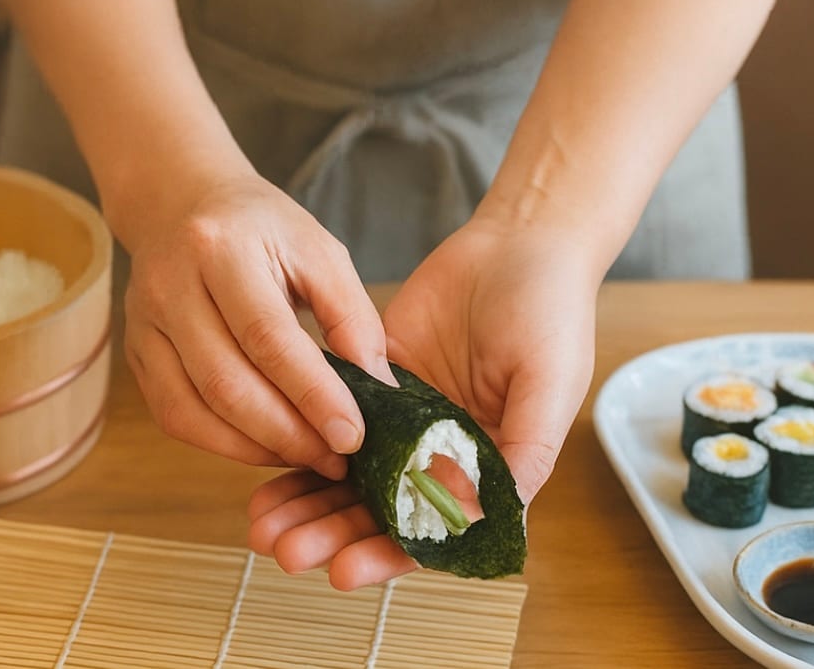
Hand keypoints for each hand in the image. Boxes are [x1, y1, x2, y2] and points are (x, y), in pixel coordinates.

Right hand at [117, 168, 394, 479]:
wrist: (183, 204)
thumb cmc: (262, 229)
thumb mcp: (319, 250)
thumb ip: (352, 315)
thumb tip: (379, 388)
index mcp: (222, 249)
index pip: (268, 337)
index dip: (312, 394)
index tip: (353, 435)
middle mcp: (171, 286)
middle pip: (225, 383)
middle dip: (287, 433)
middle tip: (337, 458)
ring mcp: (144, 324)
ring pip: (193, 410)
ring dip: (255, 448)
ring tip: (308, 457)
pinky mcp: (136, 353)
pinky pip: (174, 416)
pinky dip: (222, 444)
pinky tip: (265, 446)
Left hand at [248, 205, 601, 588]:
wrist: (519, 242)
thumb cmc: (551, 311)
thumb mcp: (548, 384)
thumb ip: (525, 450)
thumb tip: (494, 518)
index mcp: (487, 469)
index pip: (433, 529)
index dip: (388, 554)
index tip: (341, 572)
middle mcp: (442, 454)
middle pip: (379, 510)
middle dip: (331, 534)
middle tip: (283, 550)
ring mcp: (405, 420)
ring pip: (349, 473)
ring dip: (308, 502)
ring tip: (262, 524)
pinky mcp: (377, 382)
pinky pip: (333, 419)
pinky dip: (302, 442)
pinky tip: (267, 467)